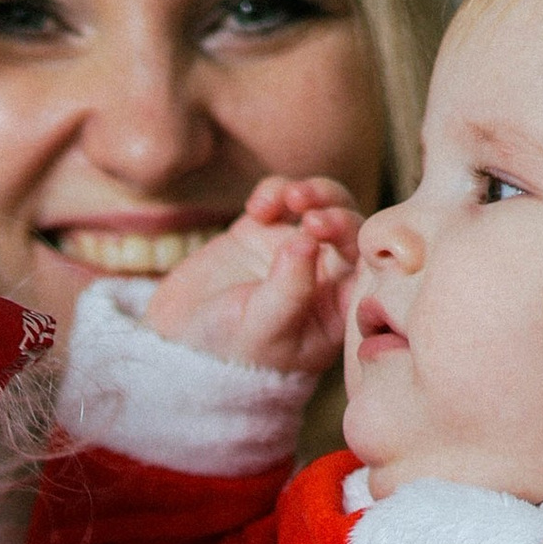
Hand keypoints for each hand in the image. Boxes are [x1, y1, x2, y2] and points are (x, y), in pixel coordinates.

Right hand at [139, 175, 358, 375]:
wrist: (176, 341)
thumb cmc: (225, 352)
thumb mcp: (260, 330)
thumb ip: (289, 291)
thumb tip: (309, 241)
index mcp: (336, 310)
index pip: (367, 267)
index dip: (357, 240)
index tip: (323, 229)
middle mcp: (323, 277)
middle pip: (350, 229)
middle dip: (334, 211)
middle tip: (307, 214)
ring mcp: (294, 250)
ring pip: (323, 205)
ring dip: (312, 192)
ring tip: (288, 197)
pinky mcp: (264, 230)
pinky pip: (282, 197)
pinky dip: (275, 191)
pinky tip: (257, 207)